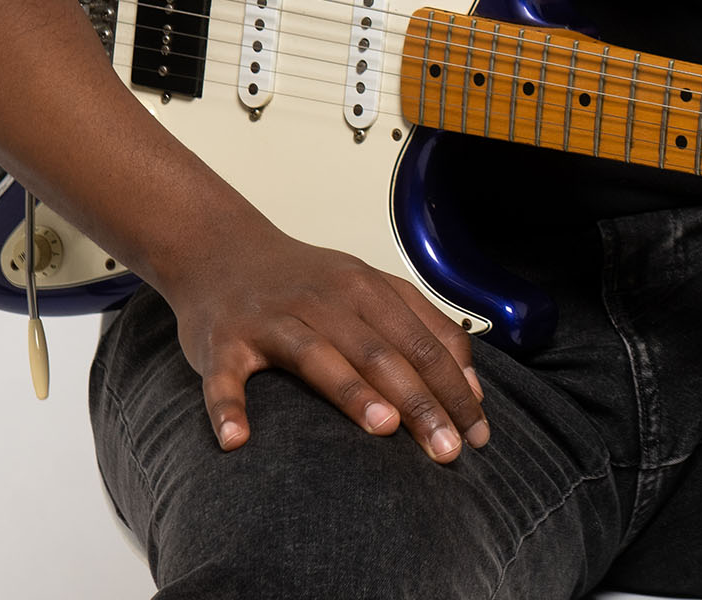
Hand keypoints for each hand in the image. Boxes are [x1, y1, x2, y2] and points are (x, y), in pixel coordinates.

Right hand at [161, 215, 489, 460]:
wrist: (223, 251)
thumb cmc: (306, 284)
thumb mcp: (368, 289)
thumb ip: (419, 326)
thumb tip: (469, 384)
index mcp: (365, 289)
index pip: (422, 341)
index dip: (453, 386)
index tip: (478, 431)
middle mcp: (324, 300)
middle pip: (381, 352)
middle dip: (420, 402)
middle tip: (448, 451)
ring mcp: (272, 320)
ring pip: (318, 355)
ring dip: (351, 392)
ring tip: (384, 428)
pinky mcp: (223, 342)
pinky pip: (225, 378)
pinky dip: (229, 407)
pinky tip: (237, 439)